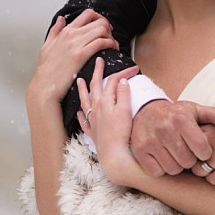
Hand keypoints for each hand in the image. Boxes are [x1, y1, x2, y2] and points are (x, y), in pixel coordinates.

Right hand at [28, 10, 118, 106]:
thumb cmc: (46, 70)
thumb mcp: (46, 46)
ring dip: (111, 36)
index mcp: (66, 31)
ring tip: (112, 44)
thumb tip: (61, 19)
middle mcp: (71, 35)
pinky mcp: (80, 55)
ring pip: (102, 29)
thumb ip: (55, 30)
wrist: (45, 86)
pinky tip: (112, 49)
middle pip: (99, 21)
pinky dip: (111, 44)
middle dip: (109, 28)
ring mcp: (76, 44)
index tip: (104, 26)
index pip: (88, 14)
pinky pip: (102, 42)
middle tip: (110, 36)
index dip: (100, 18)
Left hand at [77, 57, 139, 184]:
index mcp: (105, 101)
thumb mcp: (125, 110)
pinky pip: (83, 119)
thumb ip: (123, 94)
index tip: (134, 69)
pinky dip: (81, 113)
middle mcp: (96, 108)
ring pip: (85, 100)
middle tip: (98, 61)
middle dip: (97, 71)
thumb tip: (122, 81)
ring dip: (82, 88)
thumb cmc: (121, 133)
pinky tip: (80, 111)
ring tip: (79, 80)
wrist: (113, 154)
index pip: (114, 81)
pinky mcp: (93, 131)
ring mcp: (92, 119)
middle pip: (95, 85)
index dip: (124, 73)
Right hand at [129, 99, 214, 176]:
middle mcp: (165, 130)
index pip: (201, 148)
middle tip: (188, 154)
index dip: (205, 153)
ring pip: (172, 169)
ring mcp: (151, 141)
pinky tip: (163, 158)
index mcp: (182, 119)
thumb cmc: (174, 114)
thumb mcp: (193, 109)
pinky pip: (157, 172)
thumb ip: (211, 114)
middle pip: (187, 162)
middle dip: (191, 161)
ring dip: (177, 166)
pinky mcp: (140, 151)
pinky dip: (161, 169)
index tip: (202, 151)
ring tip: (176, 156)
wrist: (145, 112)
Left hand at [192, 111, 214, 184]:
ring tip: (213, 170)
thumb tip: (200, 129)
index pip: (188, 137)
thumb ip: (214, 125)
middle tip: (200, 163)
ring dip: (204, 172)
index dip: (188, 146)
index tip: (191, 150)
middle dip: (192, 161)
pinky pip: (213, 180)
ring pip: (199, 170)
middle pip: (189, 156)